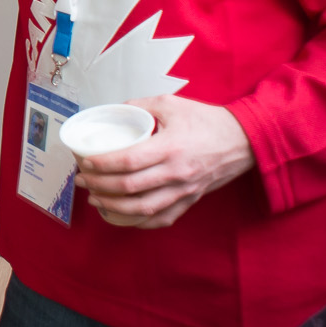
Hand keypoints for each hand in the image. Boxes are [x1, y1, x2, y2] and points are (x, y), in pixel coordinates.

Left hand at [74, 94, 254, 228]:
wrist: (244, 141)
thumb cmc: (207, 120)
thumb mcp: (171, 104)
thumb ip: (140, 106)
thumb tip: (113, 111)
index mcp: (170, 147)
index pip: (128, 161)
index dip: (102, 164)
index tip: (85, 162)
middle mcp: (177, 173)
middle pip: (129, 188)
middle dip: (99, 186)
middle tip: (82, 180)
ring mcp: (184, 191)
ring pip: (142, 208)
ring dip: (112, 207)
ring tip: (94, 199)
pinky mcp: (190, 201)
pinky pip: (161, 218)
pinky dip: (137, 222)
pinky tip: (120, 216)